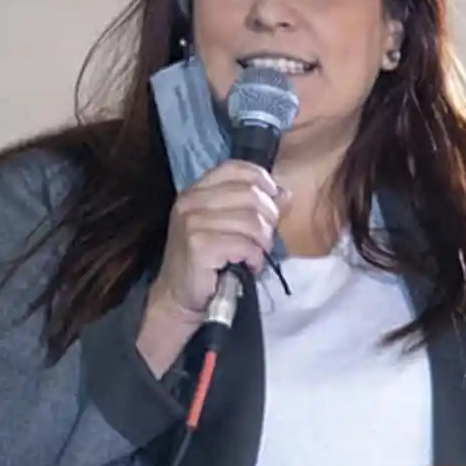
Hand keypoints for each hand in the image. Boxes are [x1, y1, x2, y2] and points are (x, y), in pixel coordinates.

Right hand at [136, 161, 288, 375]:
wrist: (180, 297)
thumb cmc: (208, 261)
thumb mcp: (231, 227)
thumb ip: (256, 207)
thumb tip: (285, 194)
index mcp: (197, 190)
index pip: (235, 168)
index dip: (261, 180)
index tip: (272, 200)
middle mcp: (191, 201)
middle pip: (251, 195)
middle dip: (268, 219)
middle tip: (264, 239)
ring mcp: (192, 222)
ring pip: (252, 221)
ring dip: (263, 243)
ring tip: (255, 255)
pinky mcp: (199, 245)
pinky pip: (245, 244)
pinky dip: (255, 258)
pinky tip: (249, 266)